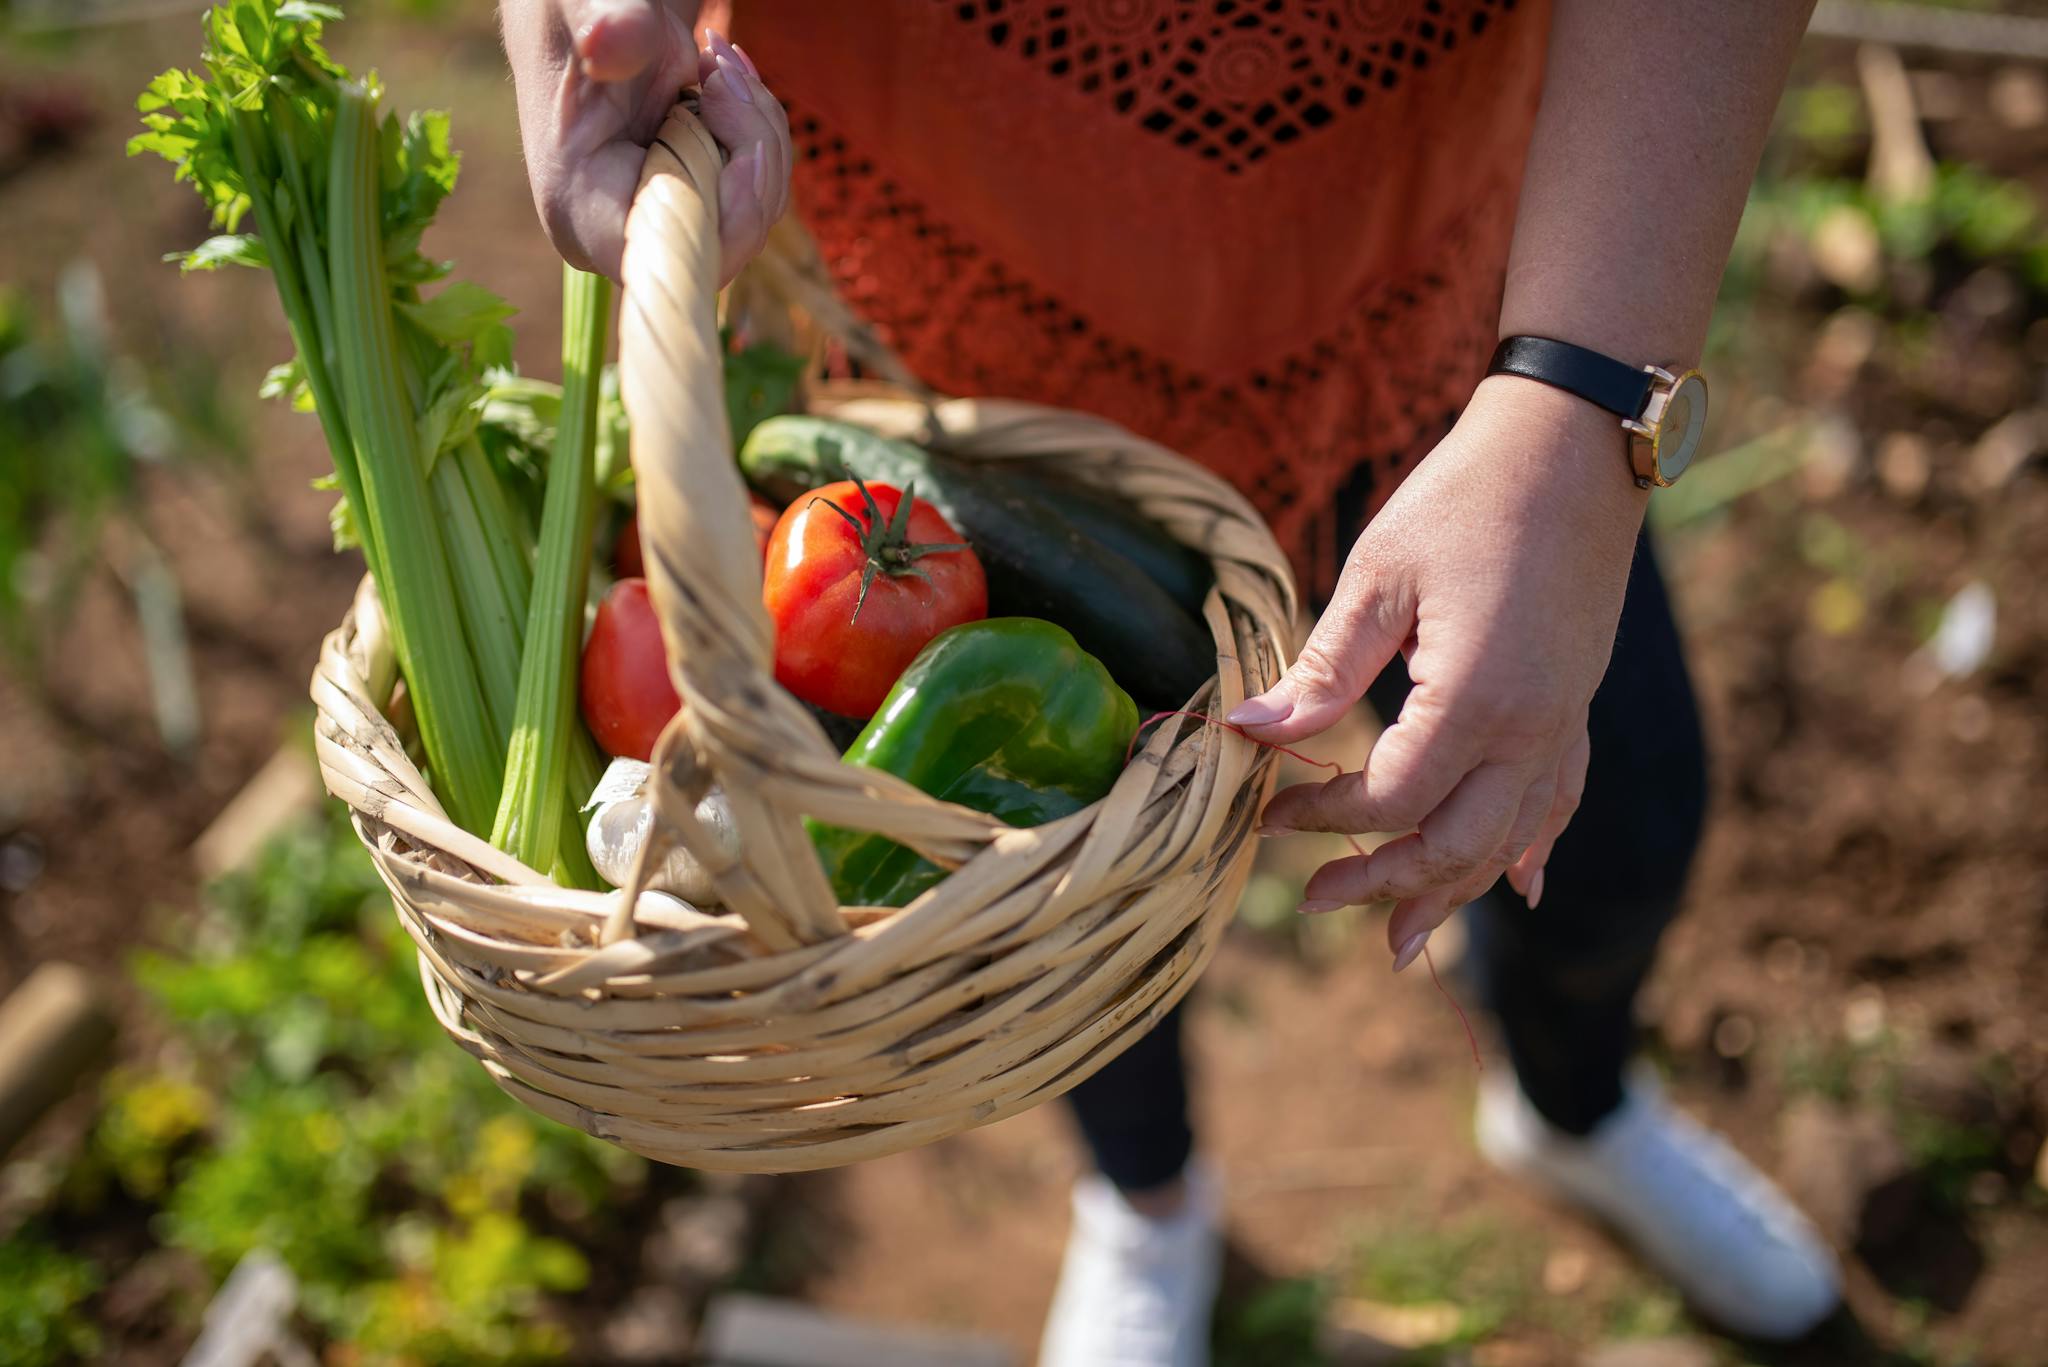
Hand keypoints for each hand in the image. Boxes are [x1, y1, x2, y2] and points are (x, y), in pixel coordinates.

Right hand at [502, 0, 790, 281]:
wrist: (596, 12)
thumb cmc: (581, 8)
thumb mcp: (589, 3)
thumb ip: (610, 26)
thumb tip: (606, 45)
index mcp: (579, 208)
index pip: (671, 258)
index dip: (725, 218)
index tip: (744, 152)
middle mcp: (625, 231)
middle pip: (727, 239)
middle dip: (750, 150)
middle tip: (722, 73)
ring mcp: (664, 220)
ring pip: (754, 211)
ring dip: (757, 129)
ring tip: (717, 63)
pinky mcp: (694, 203)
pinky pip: (758, 189)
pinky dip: (758, 130)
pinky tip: (725, 80)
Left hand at [1228, 375, 1648, 969]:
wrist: (1574, 447)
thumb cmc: (1465, 499)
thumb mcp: (1376, 577)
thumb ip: (1320, 670)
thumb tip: (1248, 734)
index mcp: (1474, 697)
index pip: (1389, 797)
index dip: (1324, 816)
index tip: (1270, 810)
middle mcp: (1531, 728)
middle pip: (1454, 845)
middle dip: (1383, 884)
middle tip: (1314, 903)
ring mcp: (1563, 721)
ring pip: (1510, 840)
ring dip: (1453, 893)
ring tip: (1401, 940)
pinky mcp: (1576, 706)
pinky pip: (1559, 801)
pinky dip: (1532, 850)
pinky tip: (1519, 887)